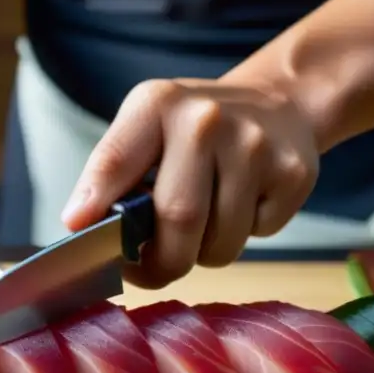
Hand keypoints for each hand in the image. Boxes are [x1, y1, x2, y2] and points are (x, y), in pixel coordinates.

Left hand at [60, 77, 319, 288]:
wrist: (279, 103)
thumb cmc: (197, 130)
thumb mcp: (148, 128)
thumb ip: (114, 173)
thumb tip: (79, 223)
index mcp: (157, 104)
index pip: (116, 158)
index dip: (96, 201)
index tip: (81, 231)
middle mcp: (206, 118)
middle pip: (178, 218)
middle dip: (161, 261)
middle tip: (151, 269)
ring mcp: (256, 145)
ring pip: (219, 242)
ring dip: (204, 252)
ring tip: (204, 224)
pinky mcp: (294, 173)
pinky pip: (258, 235)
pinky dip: (244, 235)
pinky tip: (243, 203)